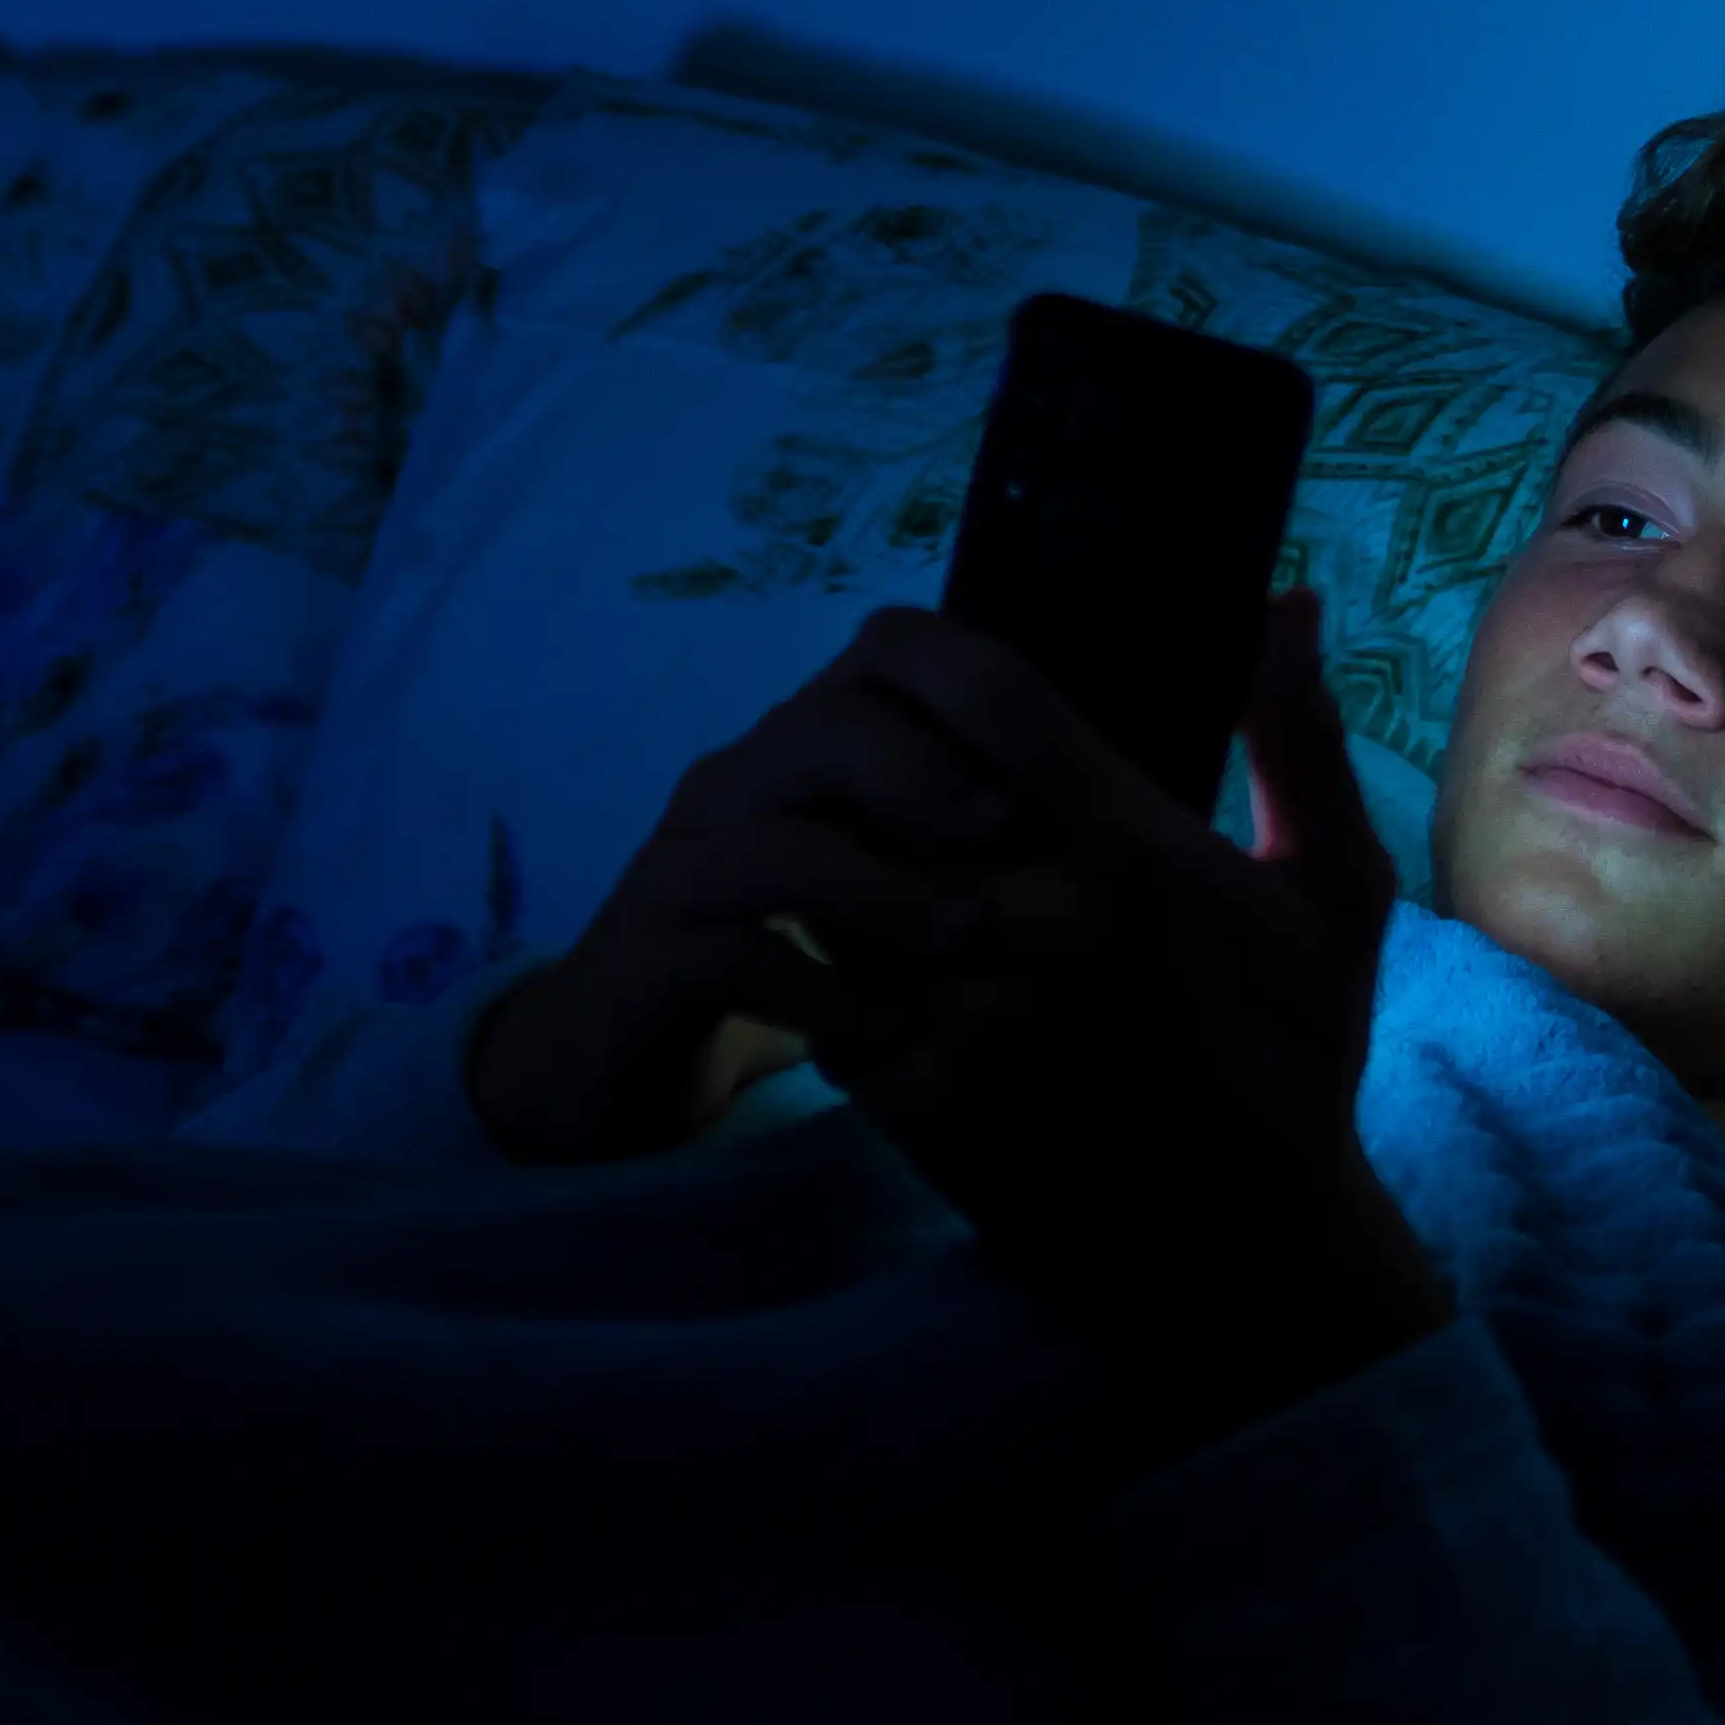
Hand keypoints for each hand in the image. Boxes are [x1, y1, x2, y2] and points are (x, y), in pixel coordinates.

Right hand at [466, 614, 1043, 1167]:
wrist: (621, 1054)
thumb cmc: (781, 958)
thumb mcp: (874, 880)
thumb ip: (948, 834)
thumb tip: (1103, 806)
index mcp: (798, 749)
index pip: (878, 670)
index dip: (967, 698)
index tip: (1052, 769)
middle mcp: (733, 786)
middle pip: (822, 728)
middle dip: (924, 772)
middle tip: (1008, 832)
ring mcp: (680, 869)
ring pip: (777, 844)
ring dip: (884, 892)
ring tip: (966, 944)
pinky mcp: (643, 960)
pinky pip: (730, 956)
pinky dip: (821, 990)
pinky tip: (890, 1030)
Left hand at [752, 594, 1454, 1448]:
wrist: (1249, 1262)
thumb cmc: (1297, 1068)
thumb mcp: (1336, 898)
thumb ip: (1299, 740)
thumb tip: (1283, 599)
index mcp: (1128, 845)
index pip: (976, 687)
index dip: (909, 648)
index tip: (895, 655)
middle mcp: (1032, 914)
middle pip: (876, 775)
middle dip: (863, 765)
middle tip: (862, 768)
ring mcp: (963, 1009)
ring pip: (832, 883)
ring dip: (839, 870)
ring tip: (864, 875)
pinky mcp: (913, 1097)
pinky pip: (823, 995)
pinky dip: (833, 978)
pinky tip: (869, 981)